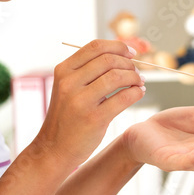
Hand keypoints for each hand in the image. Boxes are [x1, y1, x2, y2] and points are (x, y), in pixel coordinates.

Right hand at [31, 39, 143, 169]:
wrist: (54, 148)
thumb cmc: (67, 117)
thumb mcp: (68, 88)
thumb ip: (87, 71)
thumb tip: (120, 54)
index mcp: (63, 70)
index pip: (95, 46)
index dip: (118, 45)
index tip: (132, 52)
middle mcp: (69, 82)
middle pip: (108, 59)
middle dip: (128, 63)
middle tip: (136, 72)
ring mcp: (80, 101)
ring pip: (117, 76)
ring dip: (134, 77)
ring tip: (139, 82)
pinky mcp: (94, 118)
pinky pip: (123, 98)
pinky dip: (136, 92)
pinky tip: (138, 93)